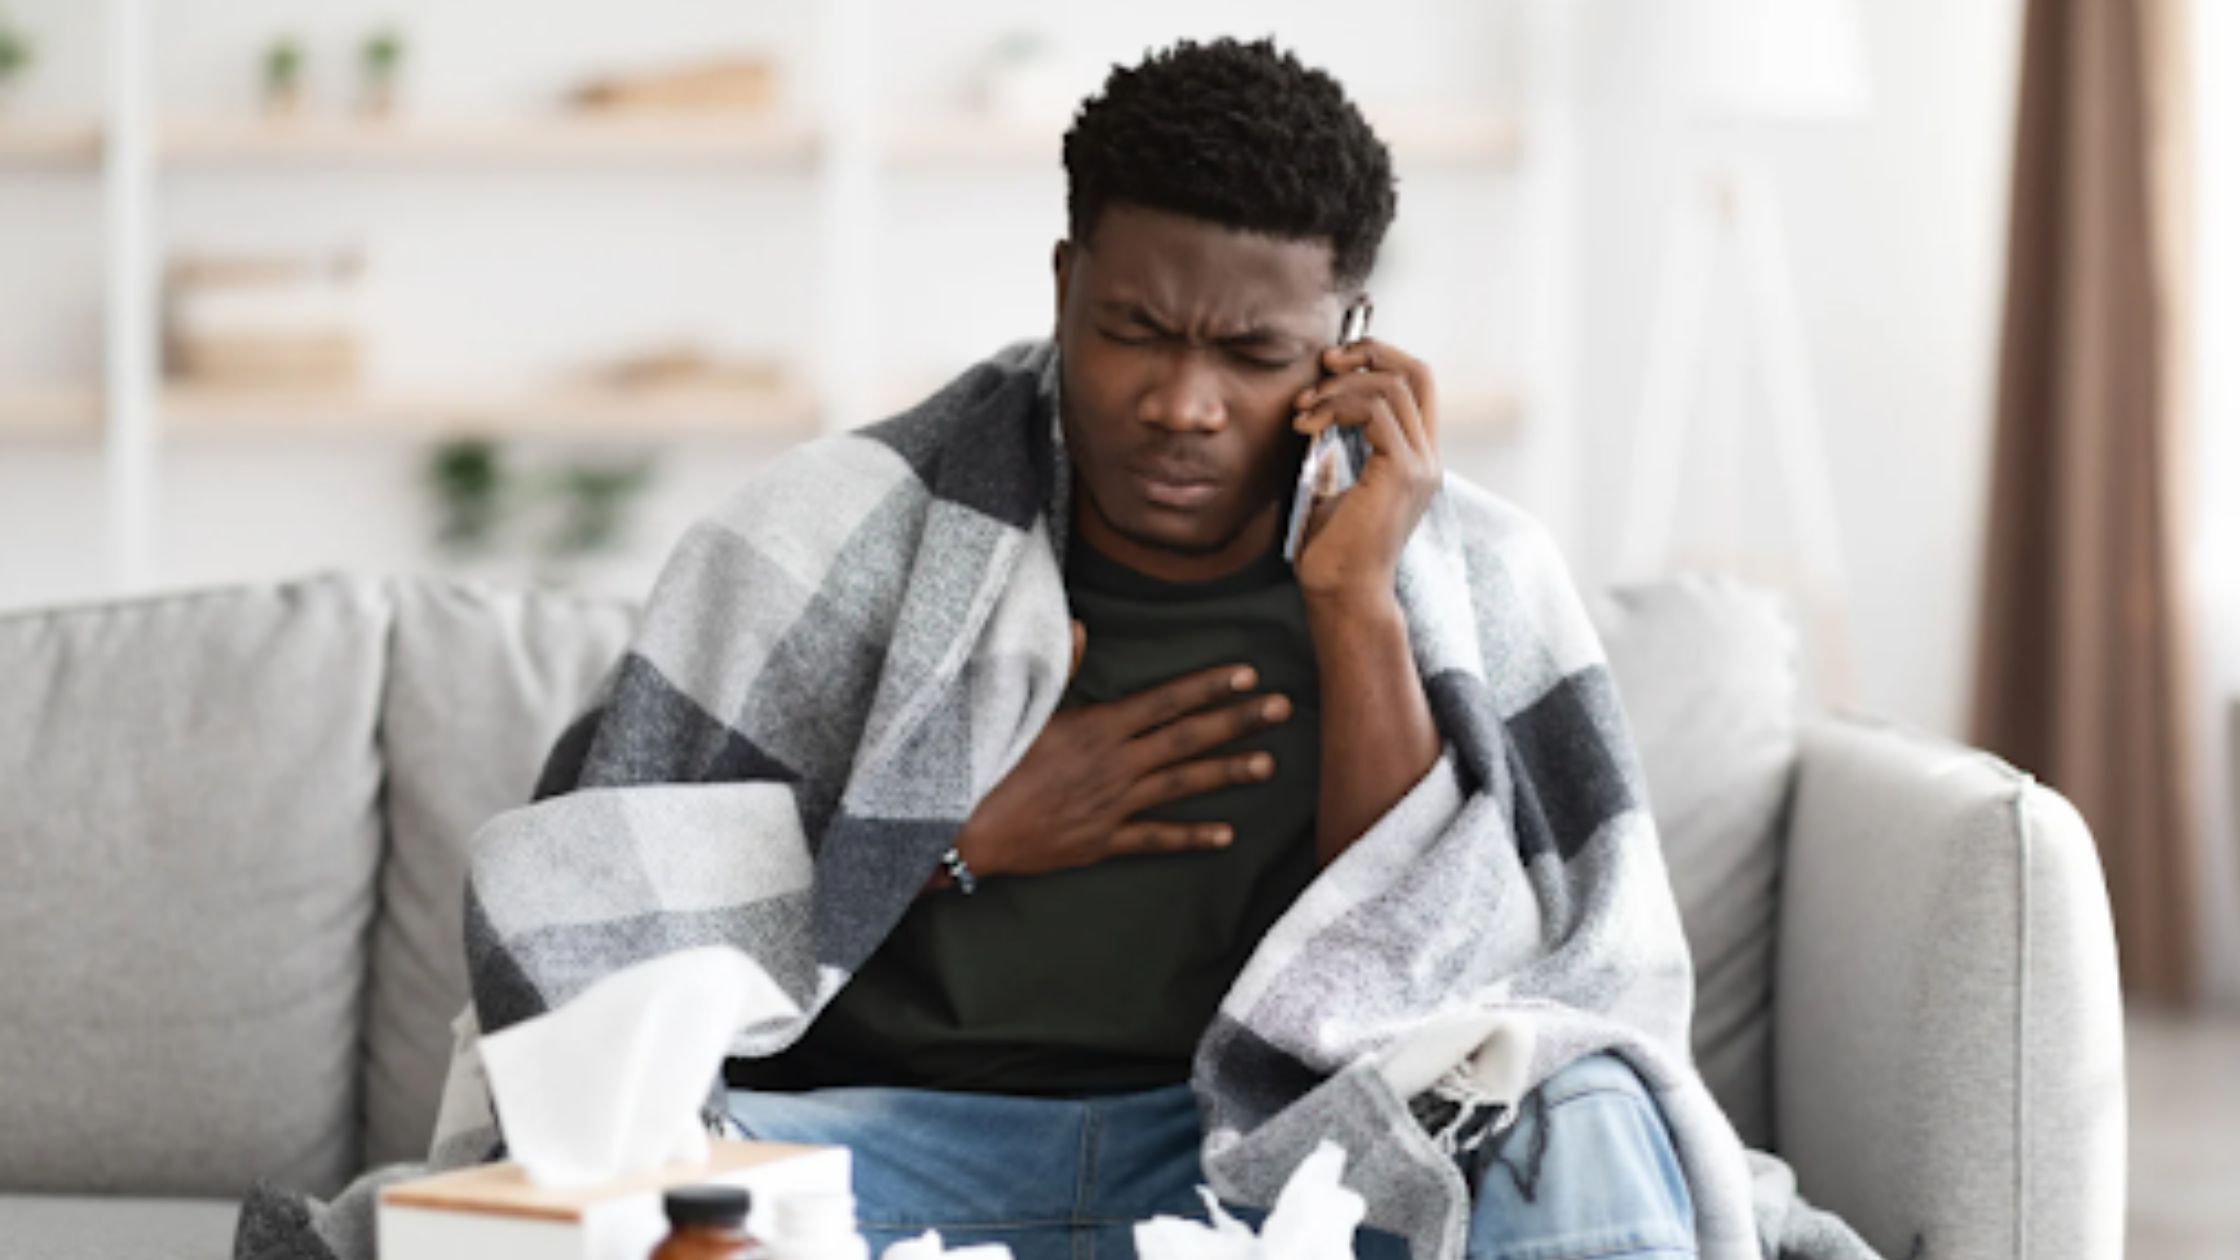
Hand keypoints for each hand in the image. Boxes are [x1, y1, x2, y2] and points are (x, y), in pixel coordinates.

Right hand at [950, 621, 1292, 880]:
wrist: (966, 827)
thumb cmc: (989, 761)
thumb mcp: (1023, 709)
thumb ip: (1060, 668)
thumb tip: (1079, 626)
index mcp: (1097, 727)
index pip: (1165, 700)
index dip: (1208, 687)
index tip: (1247, 676)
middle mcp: (1114, 764)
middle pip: (1187, 738)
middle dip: (1237, 721)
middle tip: (1282, 709)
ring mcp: (1113, 805)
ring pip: (1182, 785)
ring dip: (1227, 773)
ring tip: (1268, 764)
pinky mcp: (1104, 841)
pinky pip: (1156, 839)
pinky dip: (1191, 837)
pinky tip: (1226, 834)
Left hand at [1289, 339, 1441, 604]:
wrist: (1341, 593)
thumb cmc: (1332, 552)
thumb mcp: (1333, 488)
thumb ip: (1338, 451)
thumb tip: (1320, 413)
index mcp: (1416, 459)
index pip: (1417, 384)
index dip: (1380, 359)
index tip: (1332, 367)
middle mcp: (1428, 458)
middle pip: (1417, 372)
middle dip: (1368, 353)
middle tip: (1323, 364)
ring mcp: (1420, 464)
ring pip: (1391, 387)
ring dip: (1338, 388)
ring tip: (1302, 411)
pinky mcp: (1402, 472)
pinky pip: (1376, 410)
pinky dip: (1337, 407)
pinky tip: (1307, 427)